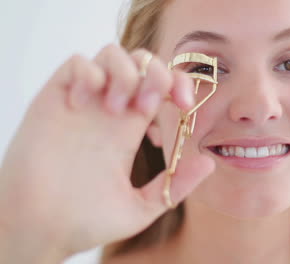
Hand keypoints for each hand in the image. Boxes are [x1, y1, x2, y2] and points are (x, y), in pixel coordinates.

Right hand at [0, 44, 214, 259]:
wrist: (40, 228)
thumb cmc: (87, 221)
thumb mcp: (142, 207)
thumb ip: (176, 185)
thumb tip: (209, 162)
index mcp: (133, 129)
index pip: (164, 87)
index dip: (180, 85)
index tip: (186, 106)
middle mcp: (111, 110)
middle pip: (144, 63)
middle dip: (157, 75)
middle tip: (148, 108)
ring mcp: (85, 102)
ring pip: (113, 54)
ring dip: (124, 73)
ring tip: (114, 109)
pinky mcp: (56, 99)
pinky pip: (77, 63)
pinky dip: (87, 73)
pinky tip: (81, 104)